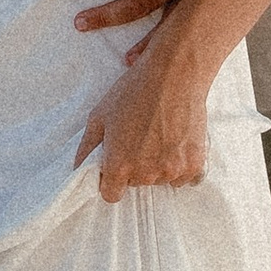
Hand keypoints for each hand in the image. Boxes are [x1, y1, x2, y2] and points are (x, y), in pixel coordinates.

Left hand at [76, 30, 210, 199]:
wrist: (174, 75)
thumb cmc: (134, 91)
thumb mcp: (100, 115)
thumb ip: (87, 146)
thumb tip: (77, 166)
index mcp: (119, 165)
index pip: (111, 194)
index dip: (111, 180)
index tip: (116, 165)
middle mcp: (145, 174)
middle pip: (136, 183)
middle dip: (135, 167)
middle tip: (140, 138)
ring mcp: (171, 171)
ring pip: (160, 179)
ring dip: (158, 165)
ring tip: (159, 135)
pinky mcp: (193, 165)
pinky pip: (182, 176)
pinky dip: (179, 163)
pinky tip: (176, 141)